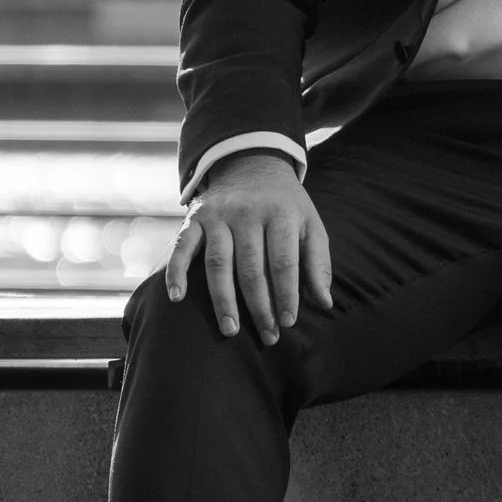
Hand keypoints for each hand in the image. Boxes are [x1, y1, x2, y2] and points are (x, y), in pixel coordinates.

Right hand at [168, 152, 333, 346]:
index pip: (283, 262)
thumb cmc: (285, 205)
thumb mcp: (310, 224)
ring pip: (219, 264)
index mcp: (281, 213)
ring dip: (223, 301)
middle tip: (267, 337)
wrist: (251, 164)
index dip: (286, 294)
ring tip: (231, 330)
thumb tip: (325, 304)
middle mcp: (247, 213)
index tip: (288, 323)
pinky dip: (176, 272)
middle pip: (252, 268)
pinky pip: (182, 248)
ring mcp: (218, 215)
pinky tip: (177, 298)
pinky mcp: (194, 218)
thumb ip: (318, 263)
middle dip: (260, 306)